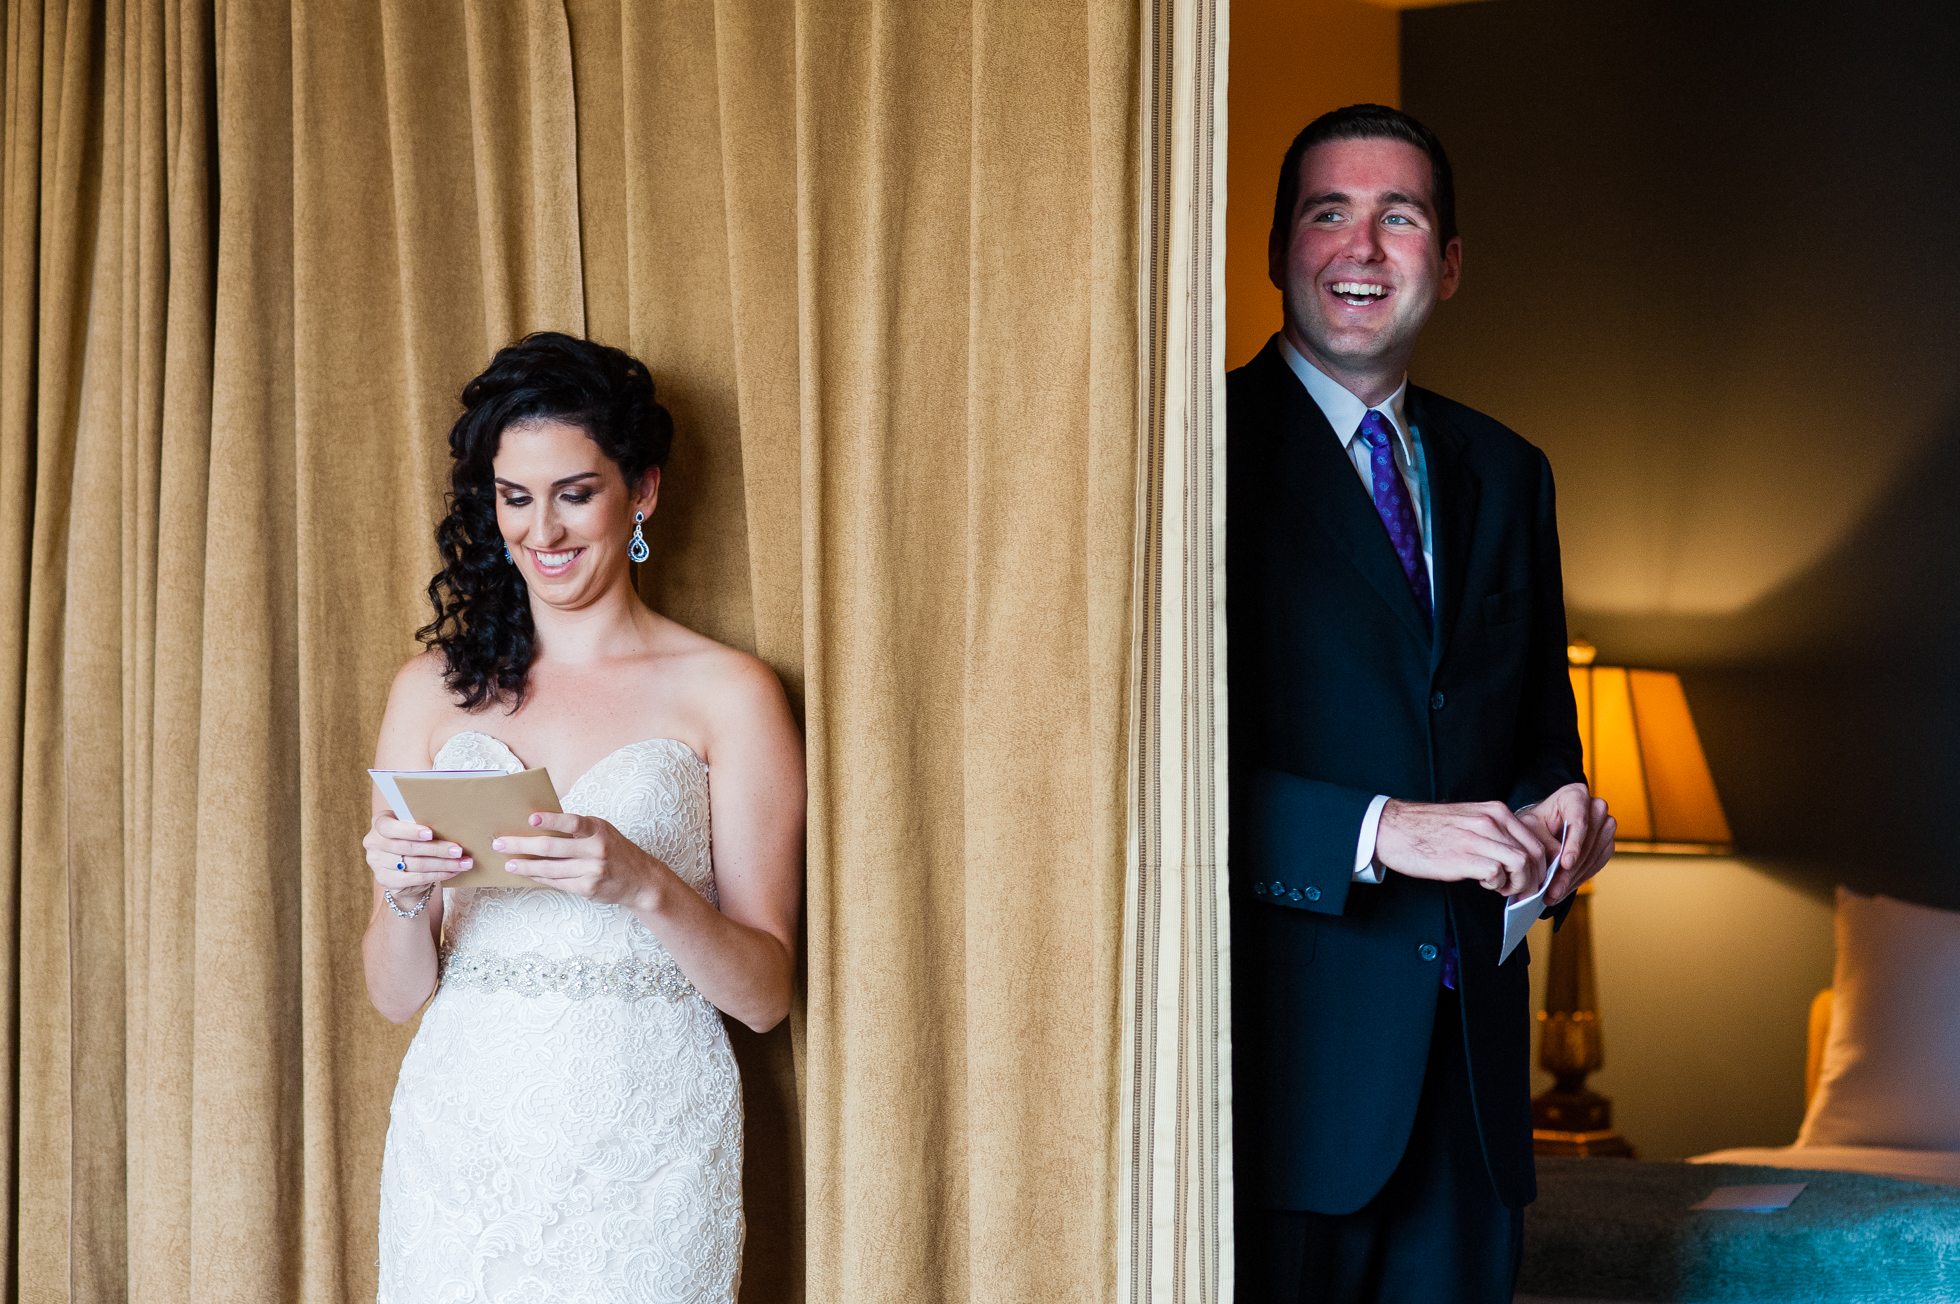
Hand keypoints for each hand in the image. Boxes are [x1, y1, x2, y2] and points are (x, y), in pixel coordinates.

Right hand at [363, 810, 471, 890]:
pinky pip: (416, 878)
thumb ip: (423, 823)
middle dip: (437, 849)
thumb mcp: (415, 827)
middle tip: (458, 850)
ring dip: (443, 864)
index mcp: (379, 822)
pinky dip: (438, 875)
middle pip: (407, 847)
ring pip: (415, 864)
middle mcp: (373, 842)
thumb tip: (452, 823)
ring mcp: (377, 863)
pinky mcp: (385, 880)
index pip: (389, 827)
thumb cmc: (415, 839)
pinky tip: (453, 871)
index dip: (409, 831)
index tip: (430, 833)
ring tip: (463, 863)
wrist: (405, 867)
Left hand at [493, 811, 674, 908]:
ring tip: (508, 863)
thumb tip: (540, 823)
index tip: (531, 818)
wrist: (641, 880)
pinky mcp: (587, 888)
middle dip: (522, 845)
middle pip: (551, 848)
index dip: (551, 820)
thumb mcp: (603, 831)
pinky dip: (539, 877)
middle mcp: (596, 850)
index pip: (572, 822)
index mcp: (599, 830)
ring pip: (549, 869)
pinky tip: (527, 874)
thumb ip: (578, 828)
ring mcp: (591, 871)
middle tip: (501, 843)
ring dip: (525, 866)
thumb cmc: (616, 850)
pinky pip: (556, 882)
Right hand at [1374, 799, 1553, 897]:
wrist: (1393, 829)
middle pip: (1535, 853)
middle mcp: (1491, 821)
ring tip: (1503, 889)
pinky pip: (1498, 874)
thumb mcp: (1469, 819)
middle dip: (1535, 878)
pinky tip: (1485, 884)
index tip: (1533, 878)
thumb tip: (1517, 856)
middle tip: (1522, 891)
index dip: (1541, 864)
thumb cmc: (1428, 828)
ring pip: (1522, 864)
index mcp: (1495, 811)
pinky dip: (1497, 885)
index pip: (1536, 839)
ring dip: (1518, 884)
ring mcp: (1478, 838)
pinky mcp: (1464, 857)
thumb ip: (1494, 832)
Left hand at [1524, 783, 1615, 905]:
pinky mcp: (1607, 844)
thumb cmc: (1533, 824)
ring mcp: (1605, 827)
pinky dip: (1579, 879)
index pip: (1579, 820)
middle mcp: (1596, 807)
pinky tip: (1563, 890)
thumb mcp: (1529, 828)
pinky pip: (1596, 865)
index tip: (1565, 864)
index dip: (1573, 844)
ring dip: (1573, 879)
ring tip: (1553, 895)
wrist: (1541, 828)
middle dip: (1569, 870)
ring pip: (1593, 856)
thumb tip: (1560, 861)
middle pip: (1588, 842)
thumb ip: (1543, 841)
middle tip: (1553, 890)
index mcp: (1575, 795)